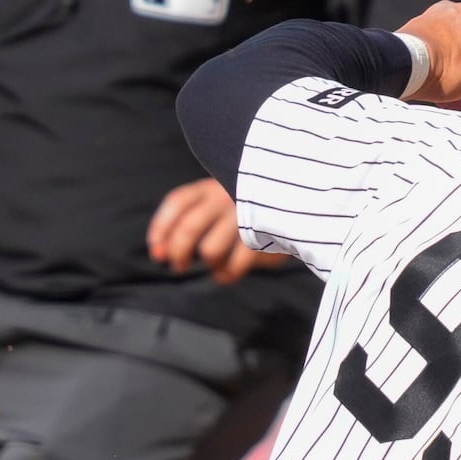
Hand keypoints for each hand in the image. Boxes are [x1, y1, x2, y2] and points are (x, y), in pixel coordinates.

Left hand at [147, 178, 289, 283]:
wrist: (303, 203)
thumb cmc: (250, 208)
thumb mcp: (219, 207)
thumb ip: (187, 225)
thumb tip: (158, 253)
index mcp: (214, 185)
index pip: (177, 204)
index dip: (161, 228)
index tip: (157, 252)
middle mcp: (227, 196)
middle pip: (188, 229)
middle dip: (178, 253)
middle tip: (179, 266)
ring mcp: (246, 215)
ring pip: (209, 251)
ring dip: (210, 264)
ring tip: (217, 265)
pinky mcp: (265, 235)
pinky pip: (234, 266)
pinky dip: (227, 274)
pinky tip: (228, 272)